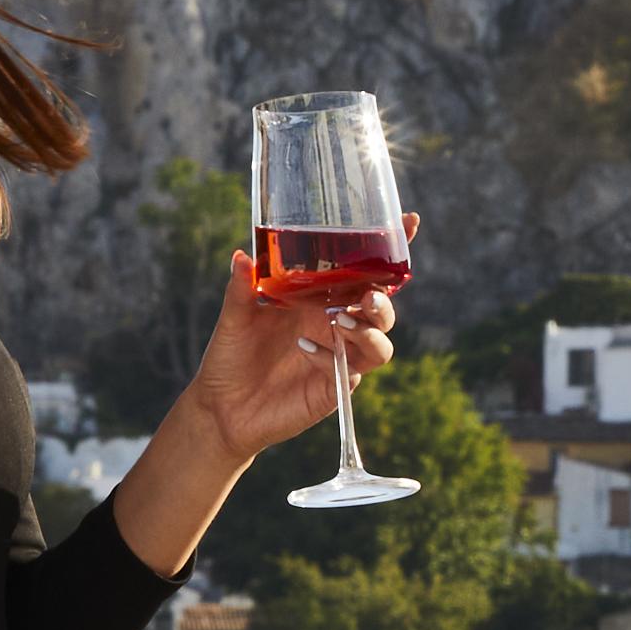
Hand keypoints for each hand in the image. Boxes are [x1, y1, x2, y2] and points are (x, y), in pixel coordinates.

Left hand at [169, 245, 400, 467]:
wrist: (221, 407)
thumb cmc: (231, 356)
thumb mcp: (235, 316)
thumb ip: (241, 287)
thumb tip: (242, 256)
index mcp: (321, 300)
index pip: (365, 273)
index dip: (392, 251)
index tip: (410, 222)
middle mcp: (336, 327)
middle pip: (381, 310)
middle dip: (383, 301)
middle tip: (366, 297)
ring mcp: (339, 358)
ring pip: (380, 345)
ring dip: (368, 332)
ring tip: (338, 322)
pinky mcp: (333, 389)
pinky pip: (350, 372)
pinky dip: (331, 357)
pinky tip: (304, 348)